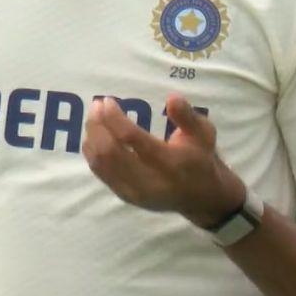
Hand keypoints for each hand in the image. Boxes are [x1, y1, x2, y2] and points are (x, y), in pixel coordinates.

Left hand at [81, 93, 244, 227]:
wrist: (201, 197)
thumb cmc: (200, 158)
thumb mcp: (203, 133)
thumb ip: (187, 116)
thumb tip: (172, 98)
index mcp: (170, 163)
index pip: (131, 138)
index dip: (114, 117)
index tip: (108, 101)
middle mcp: (149, 181)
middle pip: (110, 152)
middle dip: (98, 125)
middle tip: (96, 105)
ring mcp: (134, 193)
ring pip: (101, 164)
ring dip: (92, 137)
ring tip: (94, 117)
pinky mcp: (126, 197)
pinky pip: (101, 173)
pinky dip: (92, 152)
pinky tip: (94, 136)